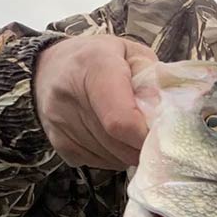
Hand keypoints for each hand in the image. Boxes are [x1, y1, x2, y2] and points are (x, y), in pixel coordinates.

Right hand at [33, 35, 158, 168]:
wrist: (50, 66)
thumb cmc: (99, 58)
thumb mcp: (133, 53)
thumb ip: (153, 78)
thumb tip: (166, 112)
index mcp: (96, 66)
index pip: (121, 120)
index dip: (146, 135)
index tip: (162, 134)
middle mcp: (70, 95)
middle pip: (118, 143)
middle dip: (143, 145)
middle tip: (153, 132)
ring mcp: (60, 122)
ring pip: (109, 157)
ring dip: (129, 151)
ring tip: (131, 130)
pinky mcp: (57, 143)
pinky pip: (97, 163)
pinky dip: (113, 156)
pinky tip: (113, 137)